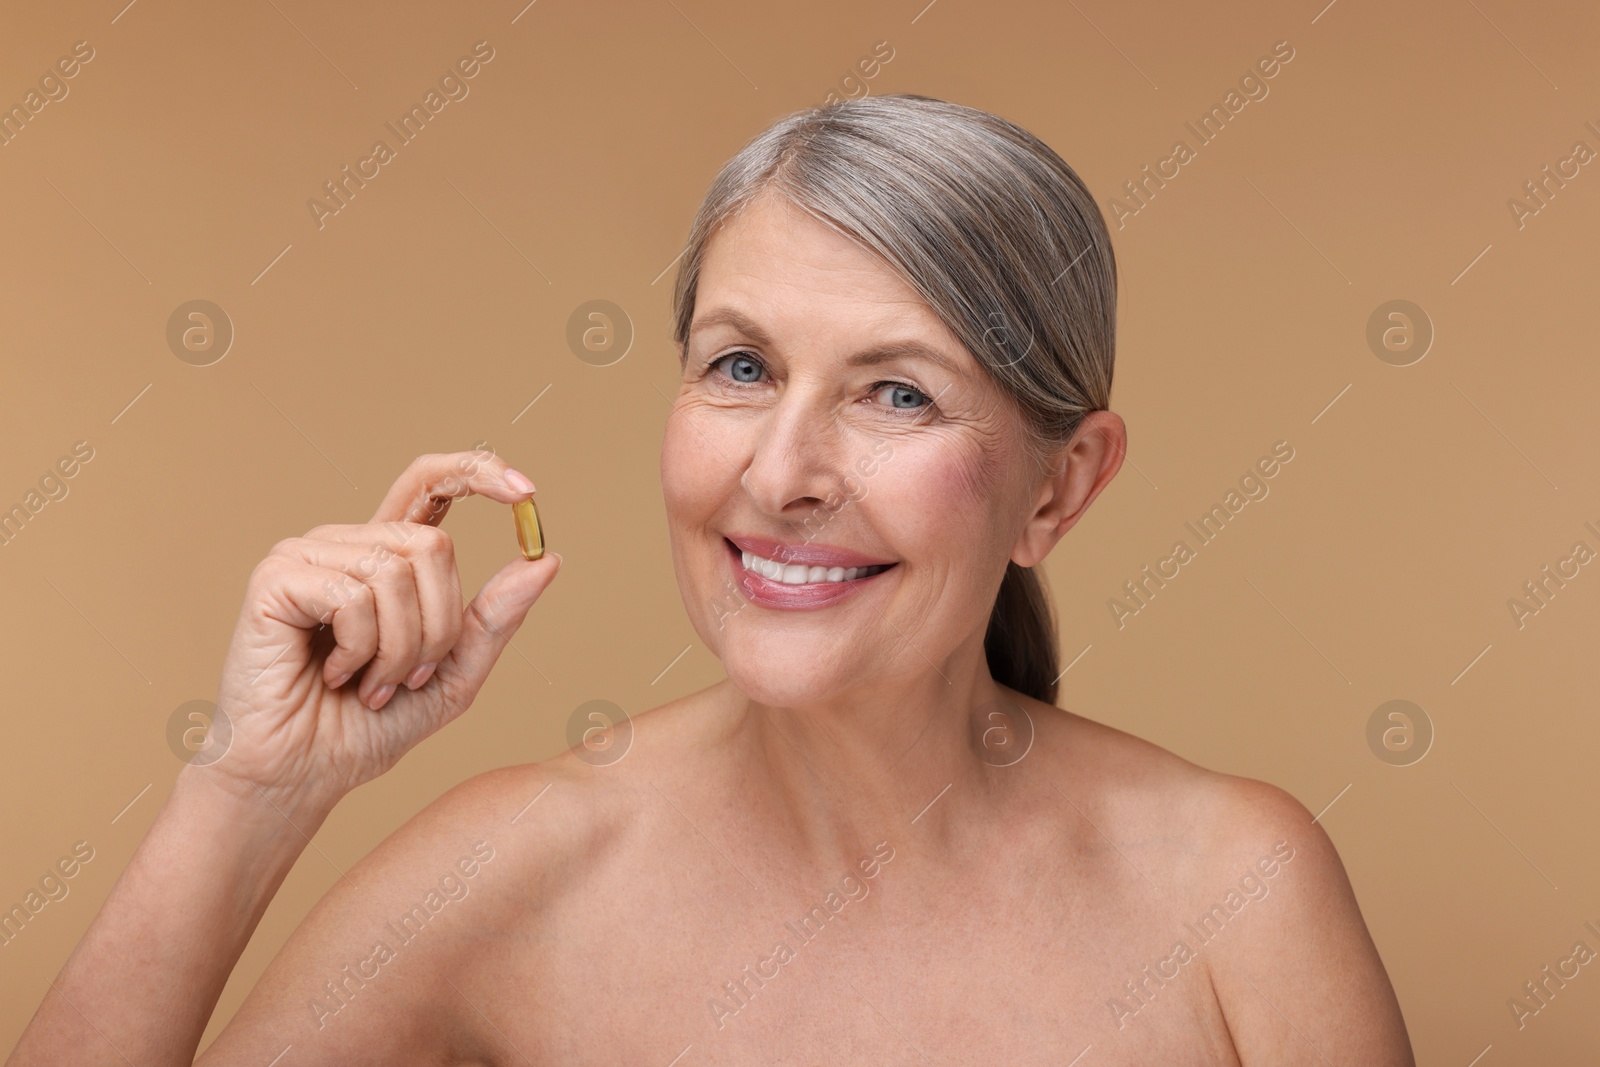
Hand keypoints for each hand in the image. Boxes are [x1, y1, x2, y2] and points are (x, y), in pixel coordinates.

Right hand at [197, 450, 560, 817]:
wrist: (302, 775)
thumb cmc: (366, 727)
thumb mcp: (455, 673)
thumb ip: (496, 616)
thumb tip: (547, 559)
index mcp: (385, 557)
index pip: (432, 484)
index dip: (477, 473)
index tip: (527, 492)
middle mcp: (345, 544)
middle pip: (432, 544)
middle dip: (439, 626)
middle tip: (409, 677)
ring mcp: (306, 556)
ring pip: (395, 571)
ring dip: (400, 648)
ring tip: (369, 683)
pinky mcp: (275, 579)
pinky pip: (353, 595)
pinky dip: (359, 648)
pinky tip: (334, 674)